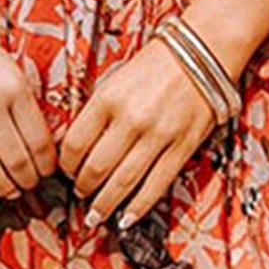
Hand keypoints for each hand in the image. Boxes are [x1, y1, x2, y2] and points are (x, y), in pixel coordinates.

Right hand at [0, 0, 57, 216]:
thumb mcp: (9, 67)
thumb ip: (23, 103)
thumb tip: (40, 145)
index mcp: (14, 86)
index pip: (40, 142)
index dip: (47, 166)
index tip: (47, 174)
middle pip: (17, 161)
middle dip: (27, 182)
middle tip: (29, 188)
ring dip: (2, 189)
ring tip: (8, 192)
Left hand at [58, 37, 219, 228]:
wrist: (202, 50)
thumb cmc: (156, 64)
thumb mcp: (114, 80)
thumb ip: (95, 113)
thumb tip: (75, 149)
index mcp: (108, 98)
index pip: (75, 144)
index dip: (66, 166)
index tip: (66, 172)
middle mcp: (131, 118)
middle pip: (95, 168)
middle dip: (83, 188)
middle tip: (80, 195)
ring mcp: (158, 135)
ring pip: (123, 183)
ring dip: (105, 204)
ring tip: (96, 215)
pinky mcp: (182, 146)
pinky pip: (156, 185)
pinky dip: (138, 207)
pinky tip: (127, 218)